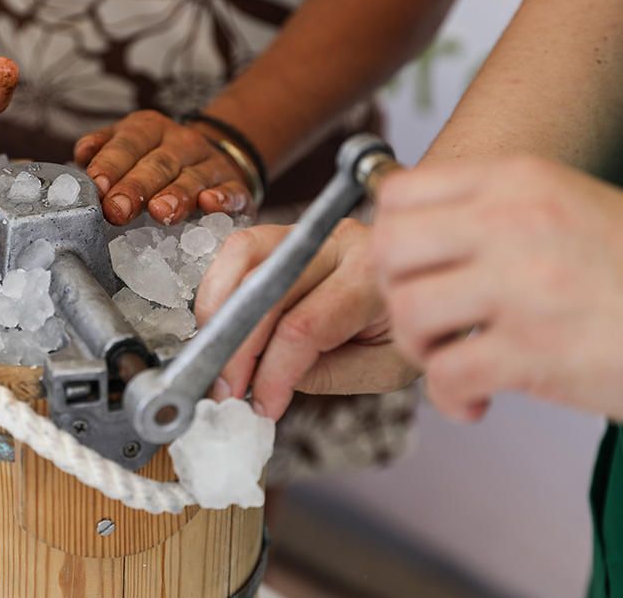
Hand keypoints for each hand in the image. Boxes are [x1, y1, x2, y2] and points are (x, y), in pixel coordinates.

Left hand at [74, 110, 254, 225]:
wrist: (211, 159)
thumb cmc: (156, 163)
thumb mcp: (127, 148)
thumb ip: (102, 152)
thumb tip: (82, 153)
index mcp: (148, 130)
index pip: (128, 144)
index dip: (111, 165)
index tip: (98, 186)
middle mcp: (181, 143)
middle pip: (157, 164)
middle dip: (136, 187)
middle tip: (117, 210)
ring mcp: (210, 165)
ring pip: (192, 179)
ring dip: (176, 195)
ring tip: (160, 212)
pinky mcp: (235, 187)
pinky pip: (231, 192)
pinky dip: (223, 198)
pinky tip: (211, 204)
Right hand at [195, 219, 417, 419]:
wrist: (425, 288)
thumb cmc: (407, 330)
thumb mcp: (384, 368)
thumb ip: (326, 373)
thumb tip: (263, 380)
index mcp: (372, 275)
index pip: (305, 325)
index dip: (274, 372)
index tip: (262, 406)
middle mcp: (338, 240)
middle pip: (265, 289)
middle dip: (235, 348)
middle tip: (225, 391)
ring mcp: (308, 231)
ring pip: (241, 255)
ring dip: (216, 310)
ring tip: (213, 356)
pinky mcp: (286, 233)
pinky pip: (239, 252)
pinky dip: (220, 290)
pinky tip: (221, 329)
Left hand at [373, 156, 622, 421]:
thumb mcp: (562, 207)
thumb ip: (487, 211)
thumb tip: (398, 228)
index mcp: (516, 181)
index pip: (399, 193)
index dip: (388, 238)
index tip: (409, 269)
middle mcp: (513, 223)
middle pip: (388, 248)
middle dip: (391, 290)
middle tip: (423, 319)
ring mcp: (525, 286)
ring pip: (408, 310)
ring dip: (417, 347)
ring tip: (451, 359)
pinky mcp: (537, 352)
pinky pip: (445, 375)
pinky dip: (448, 398)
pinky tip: (475, 401)